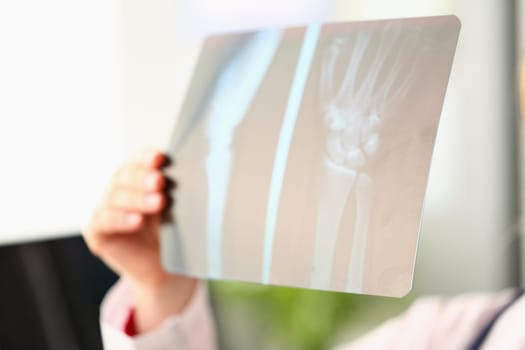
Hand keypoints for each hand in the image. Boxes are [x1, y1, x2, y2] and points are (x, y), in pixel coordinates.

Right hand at [83, 150, 196, 331]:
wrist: (165, 270)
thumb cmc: (174, 233)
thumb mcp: (182, 209)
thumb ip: (184, 191)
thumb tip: (204, 174)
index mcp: (140, 177)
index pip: (139, 159)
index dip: (147, 157)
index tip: (161, 159)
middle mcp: (120, 189)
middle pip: (125, 174)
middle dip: (143, 177)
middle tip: (160, 182)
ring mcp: (106, 209)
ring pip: (115, 196)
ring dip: (137, 198)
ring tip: (158, 203)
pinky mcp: (97, 231)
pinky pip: (104, 221)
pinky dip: (119, 219)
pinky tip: (137, 221)